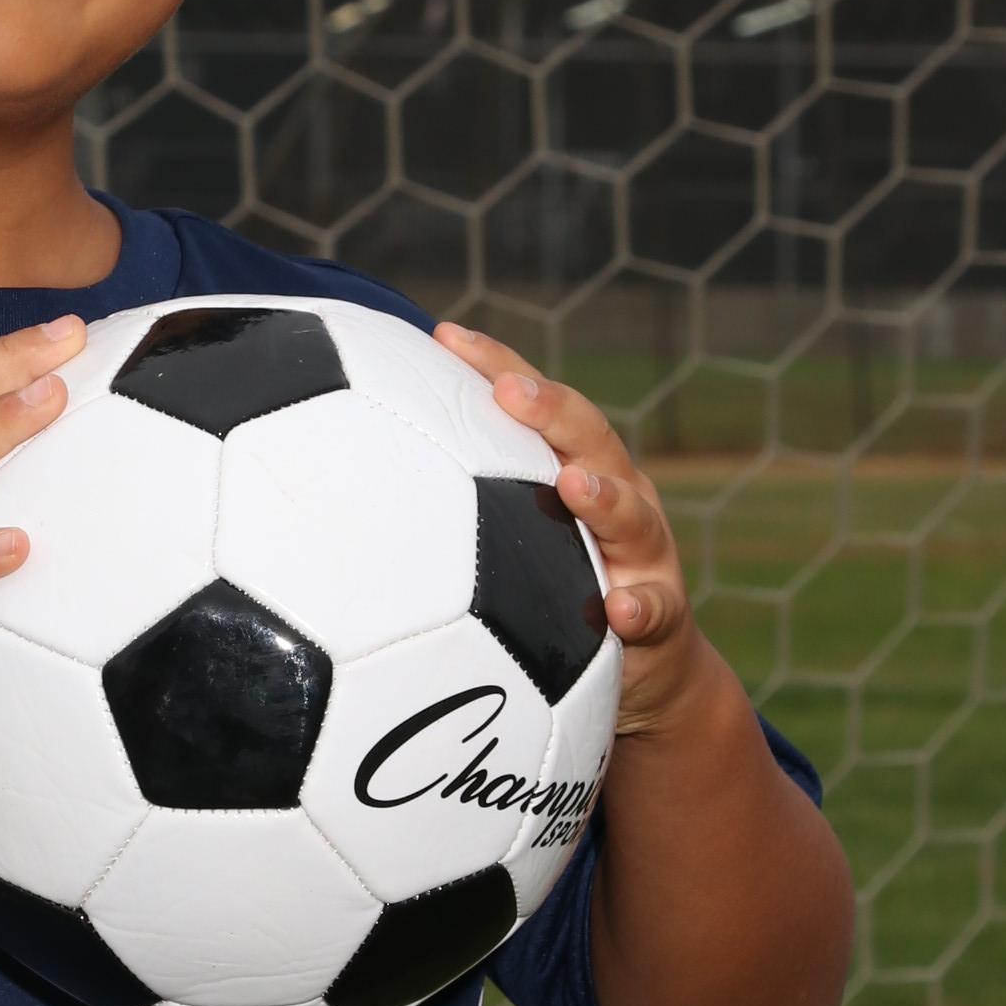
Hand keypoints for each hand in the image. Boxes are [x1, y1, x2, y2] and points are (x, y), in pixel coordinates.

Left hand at [435, 325, 703, 739]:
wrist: (643, 668)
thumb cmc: (560, 591)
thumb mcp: (513, 543)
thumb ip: (457, 504)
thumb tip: (347, 474)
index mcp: (573, 469)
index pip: (535, 405)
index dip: (496, 366)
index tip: (445, 336)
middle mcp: (616, 497)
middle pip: (590, 439)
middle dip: (552, 411)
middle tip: (511, 391)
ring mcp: (643, 553)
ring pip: (632, 517)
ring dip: (605, 498)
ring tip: (575, 486)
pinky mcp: (658, 614)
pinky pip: (653, 609)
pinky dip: (638, 605)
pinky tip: (617, 608)